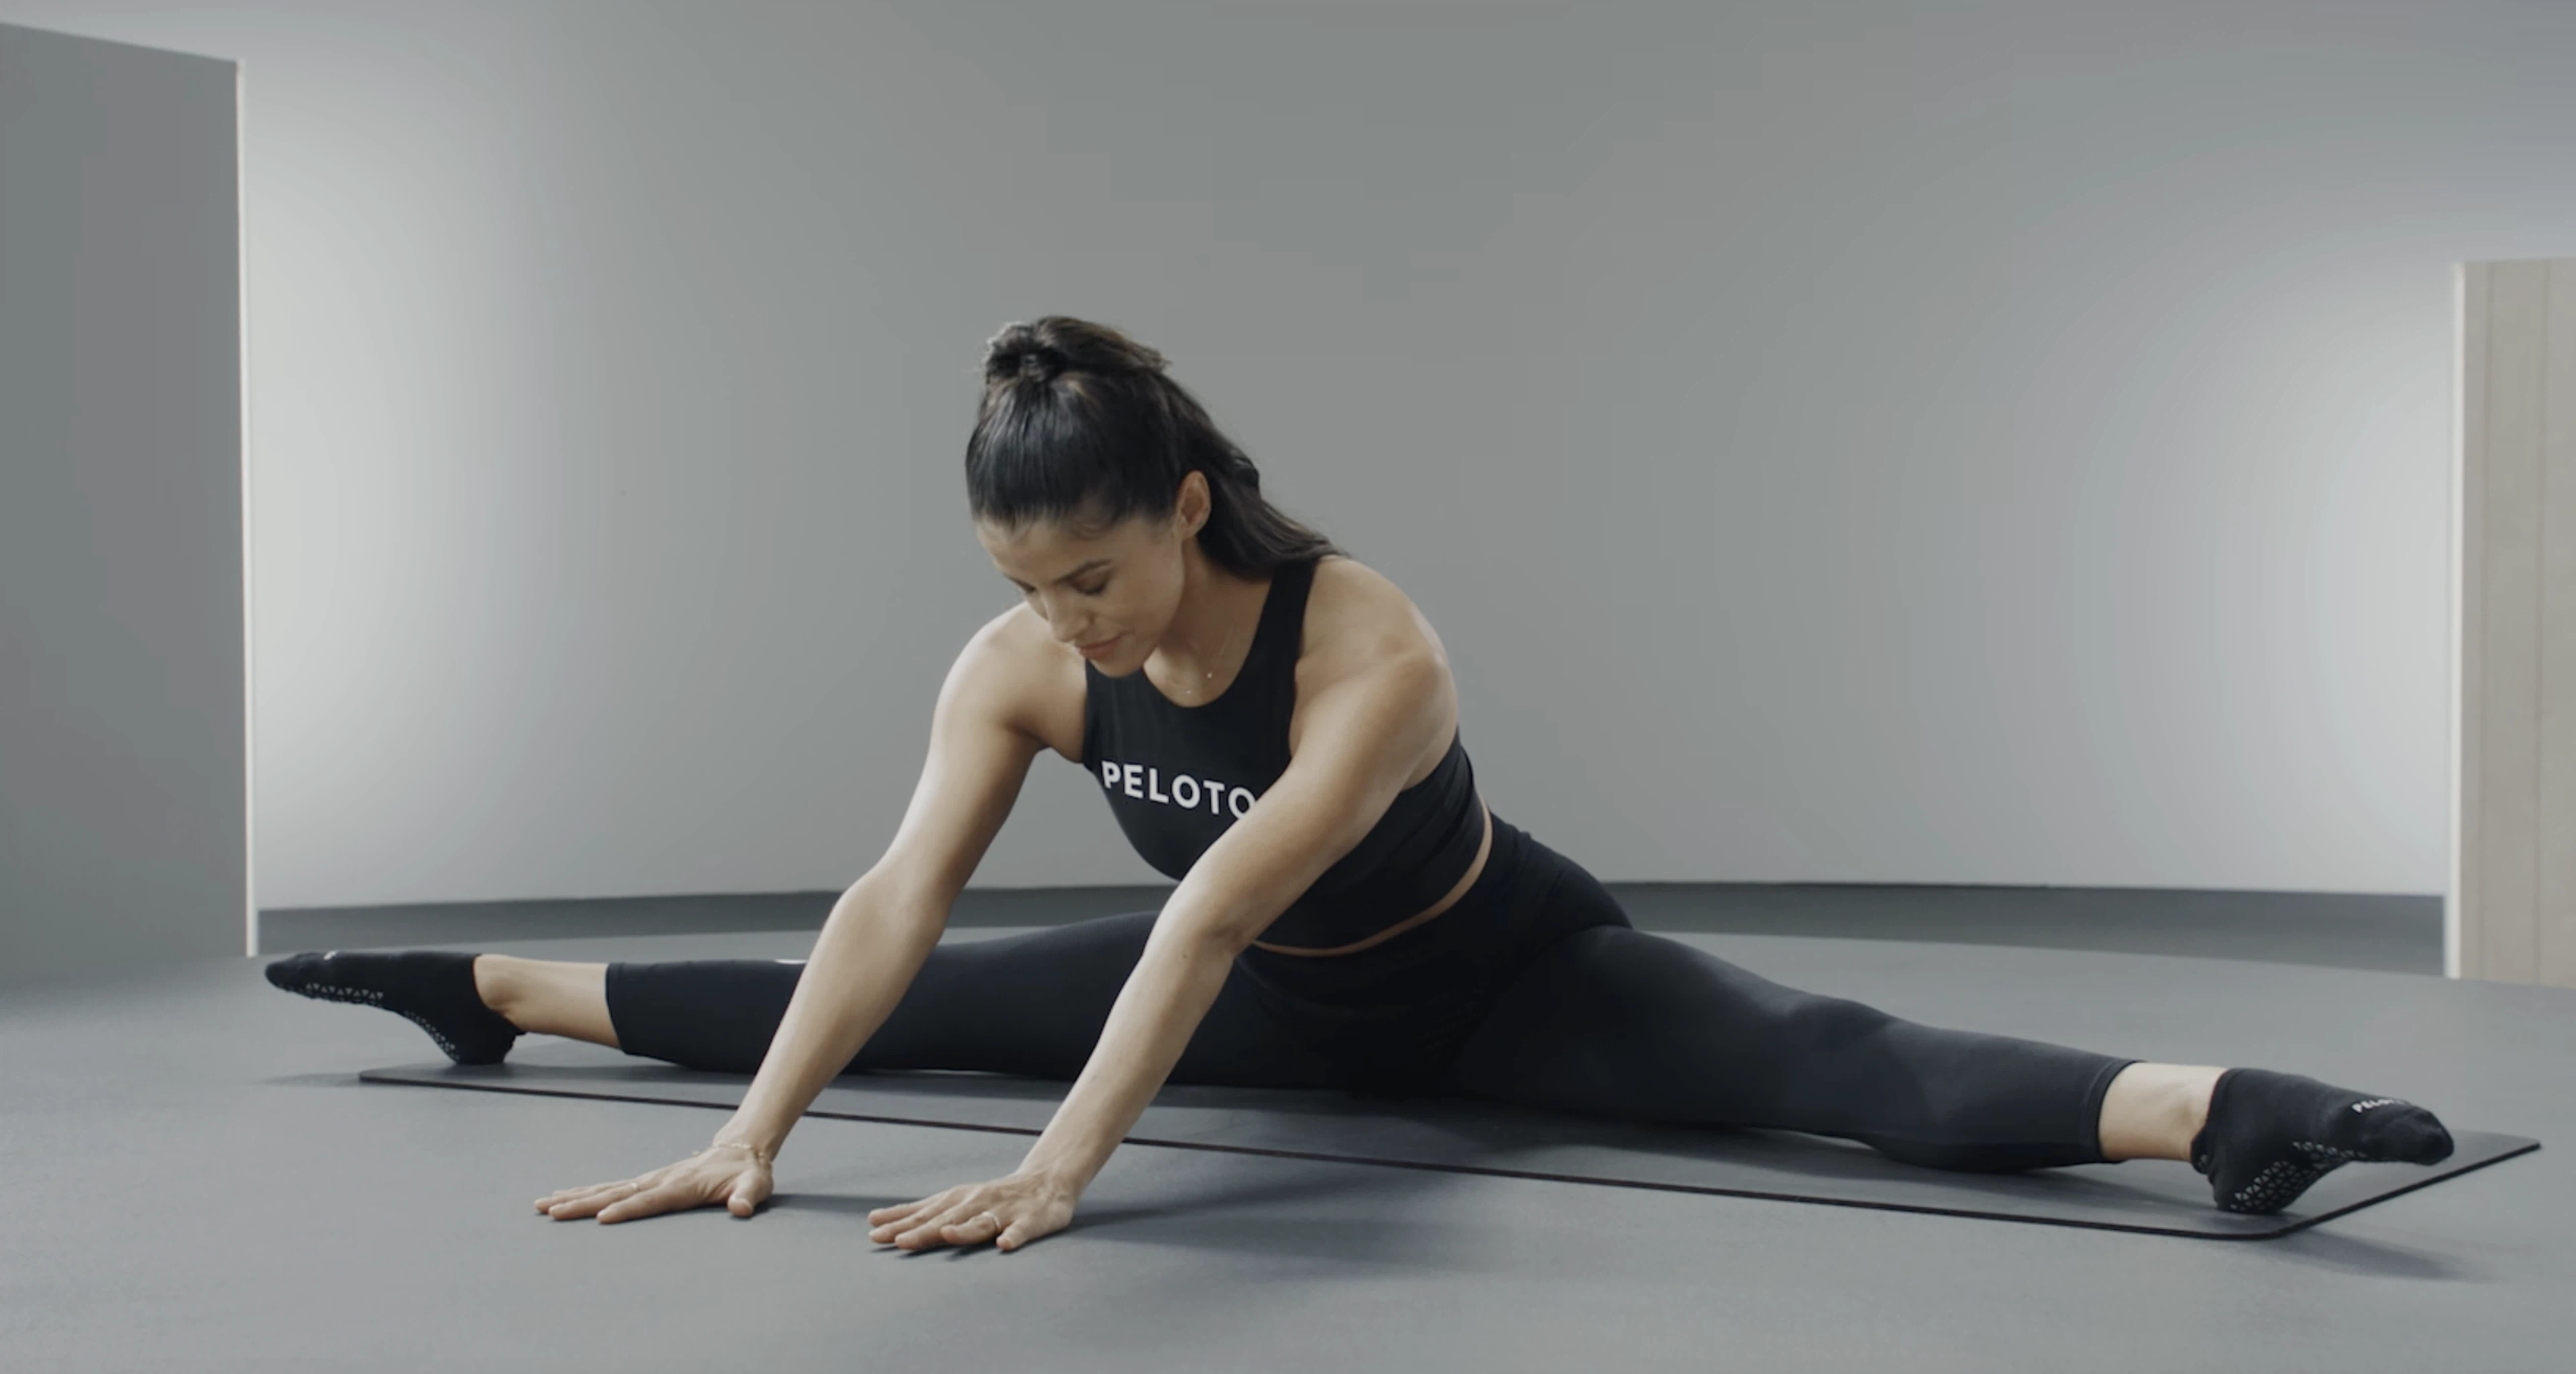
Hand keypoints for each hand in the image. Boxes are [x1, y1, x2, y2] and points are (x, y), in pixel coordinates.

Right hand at [534, 1141, 773, 1223]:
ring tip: (544, 1205)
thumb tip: (741, 1208)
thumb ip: (747, 1196)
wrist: (740, 1151)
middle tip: (551, 1212)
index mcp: (683, 1185)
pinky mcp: (645, 1181)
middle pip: (617, 1193)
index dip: (628, 1210)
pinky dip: (585, 1192)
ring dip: (575, 1197)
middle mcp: (660, 1180)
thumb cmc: (747, 1174)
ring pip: (607, 1188)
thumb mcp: (755, 1186)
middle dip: (584, 1204)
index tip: (602, 1218)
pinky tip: (563, 1198)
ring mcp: (650, 1179)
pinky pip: (611, 1187)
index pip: (651, 1200)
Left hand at [868, 1170, 1078, 1251]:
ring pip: (980, 1223)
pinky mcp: (1029, 1220)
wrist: (1046, 1181)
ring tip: (947, 1235)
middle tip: (899, 1241)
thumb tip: (876, 1222)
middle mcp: (976, 1203)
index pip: (924, 1212)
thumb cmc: (993, 1196)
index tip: (875, 1231)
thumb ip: (921, 1213)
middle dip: (923, 1230)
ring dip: (964, 1230)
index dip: (901, 1222)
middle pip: (946, 1220)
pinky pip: (1021, 1230)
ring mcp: (1003, 1212)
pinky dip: (1013, 1236)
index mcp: (957, 1200)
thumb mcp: (955, 1200)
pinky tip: (1004, 1244)